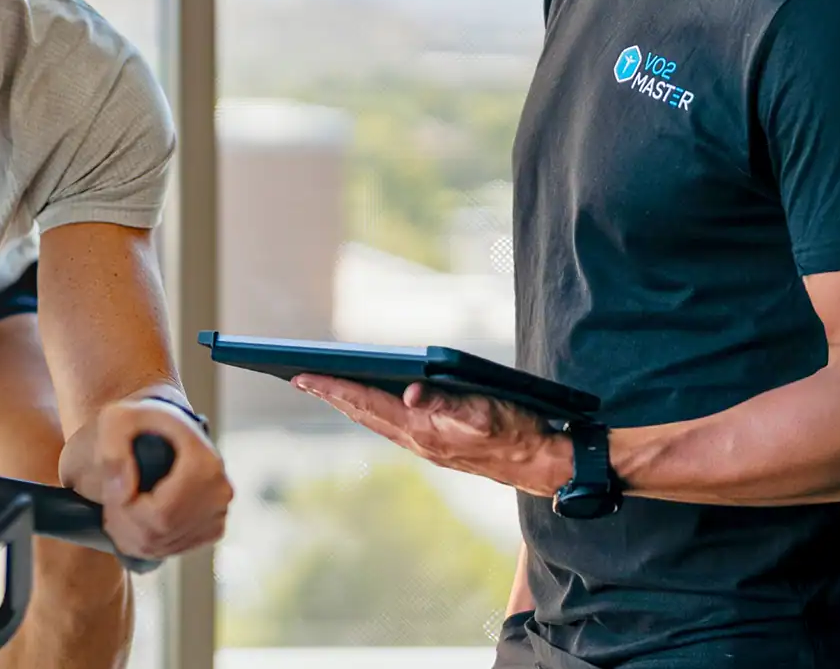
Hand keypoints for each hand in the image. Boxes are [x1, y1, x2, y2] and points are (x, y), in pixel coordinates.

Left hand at [58, 396, 232, 560]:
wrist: (160, 427)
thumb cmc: (138, 421)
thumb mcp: (115, 420)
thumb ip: (111, 450)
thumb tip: (125, 493)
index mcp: (204, 464)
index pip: (160, 514)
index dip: (127, 512)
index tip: (113, 493)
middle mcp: (219, 491)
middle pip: (161, 533)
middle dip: (125, 525)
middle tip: (110, 503)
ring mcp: (219, 512)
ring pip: (164, 546)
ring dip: (130, 535)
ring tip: (118, 509)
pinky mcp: (213, 527)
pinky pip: (174, 550)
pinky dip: (146, 542)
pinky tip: (135, 520)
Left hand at [294, 376, 572, 496]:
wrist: (542, 462)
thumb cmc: (517, 431)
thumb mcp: (483, 411)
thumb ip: (446, 402)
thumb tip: (409, 392)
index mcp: (422, 430)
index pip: (366, 403)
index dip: (333, 388)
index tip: (302, 376)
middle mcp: (418, 440)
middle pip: (363, 413)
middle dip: (330, 393)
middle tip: (298, 377)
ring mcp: (426, 445)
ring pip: (376, 421)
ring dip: (348, 402)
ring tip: (323, 386)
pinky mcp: (437, 444)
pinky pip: (392, 426)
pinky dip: (372, 411)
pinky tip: (368, 402)